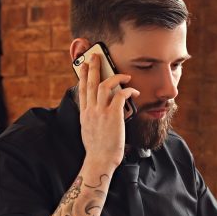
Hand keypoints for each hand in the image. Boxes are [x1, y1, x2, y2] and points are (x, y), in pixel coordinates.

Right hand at [77, 53, 139, 169]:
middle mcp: (90, 110)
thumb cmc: (99, 149)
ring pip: (104, 85)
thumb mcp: (90, 131)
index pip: (82, 89)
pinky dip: (128, 90)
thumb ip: (93, 118)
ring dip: (115, 76)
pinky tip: (134, 91)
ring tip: (125, 75)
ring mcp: (101, 112)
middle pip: (90, 82)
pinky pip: (120, 96)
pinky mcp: (113, 115)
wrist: (100, 160)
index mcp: (84, 113)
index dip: (82, 75)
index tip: (82, 65)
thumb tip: (100, 112)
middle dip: (93, 67)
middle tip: (96, 56)